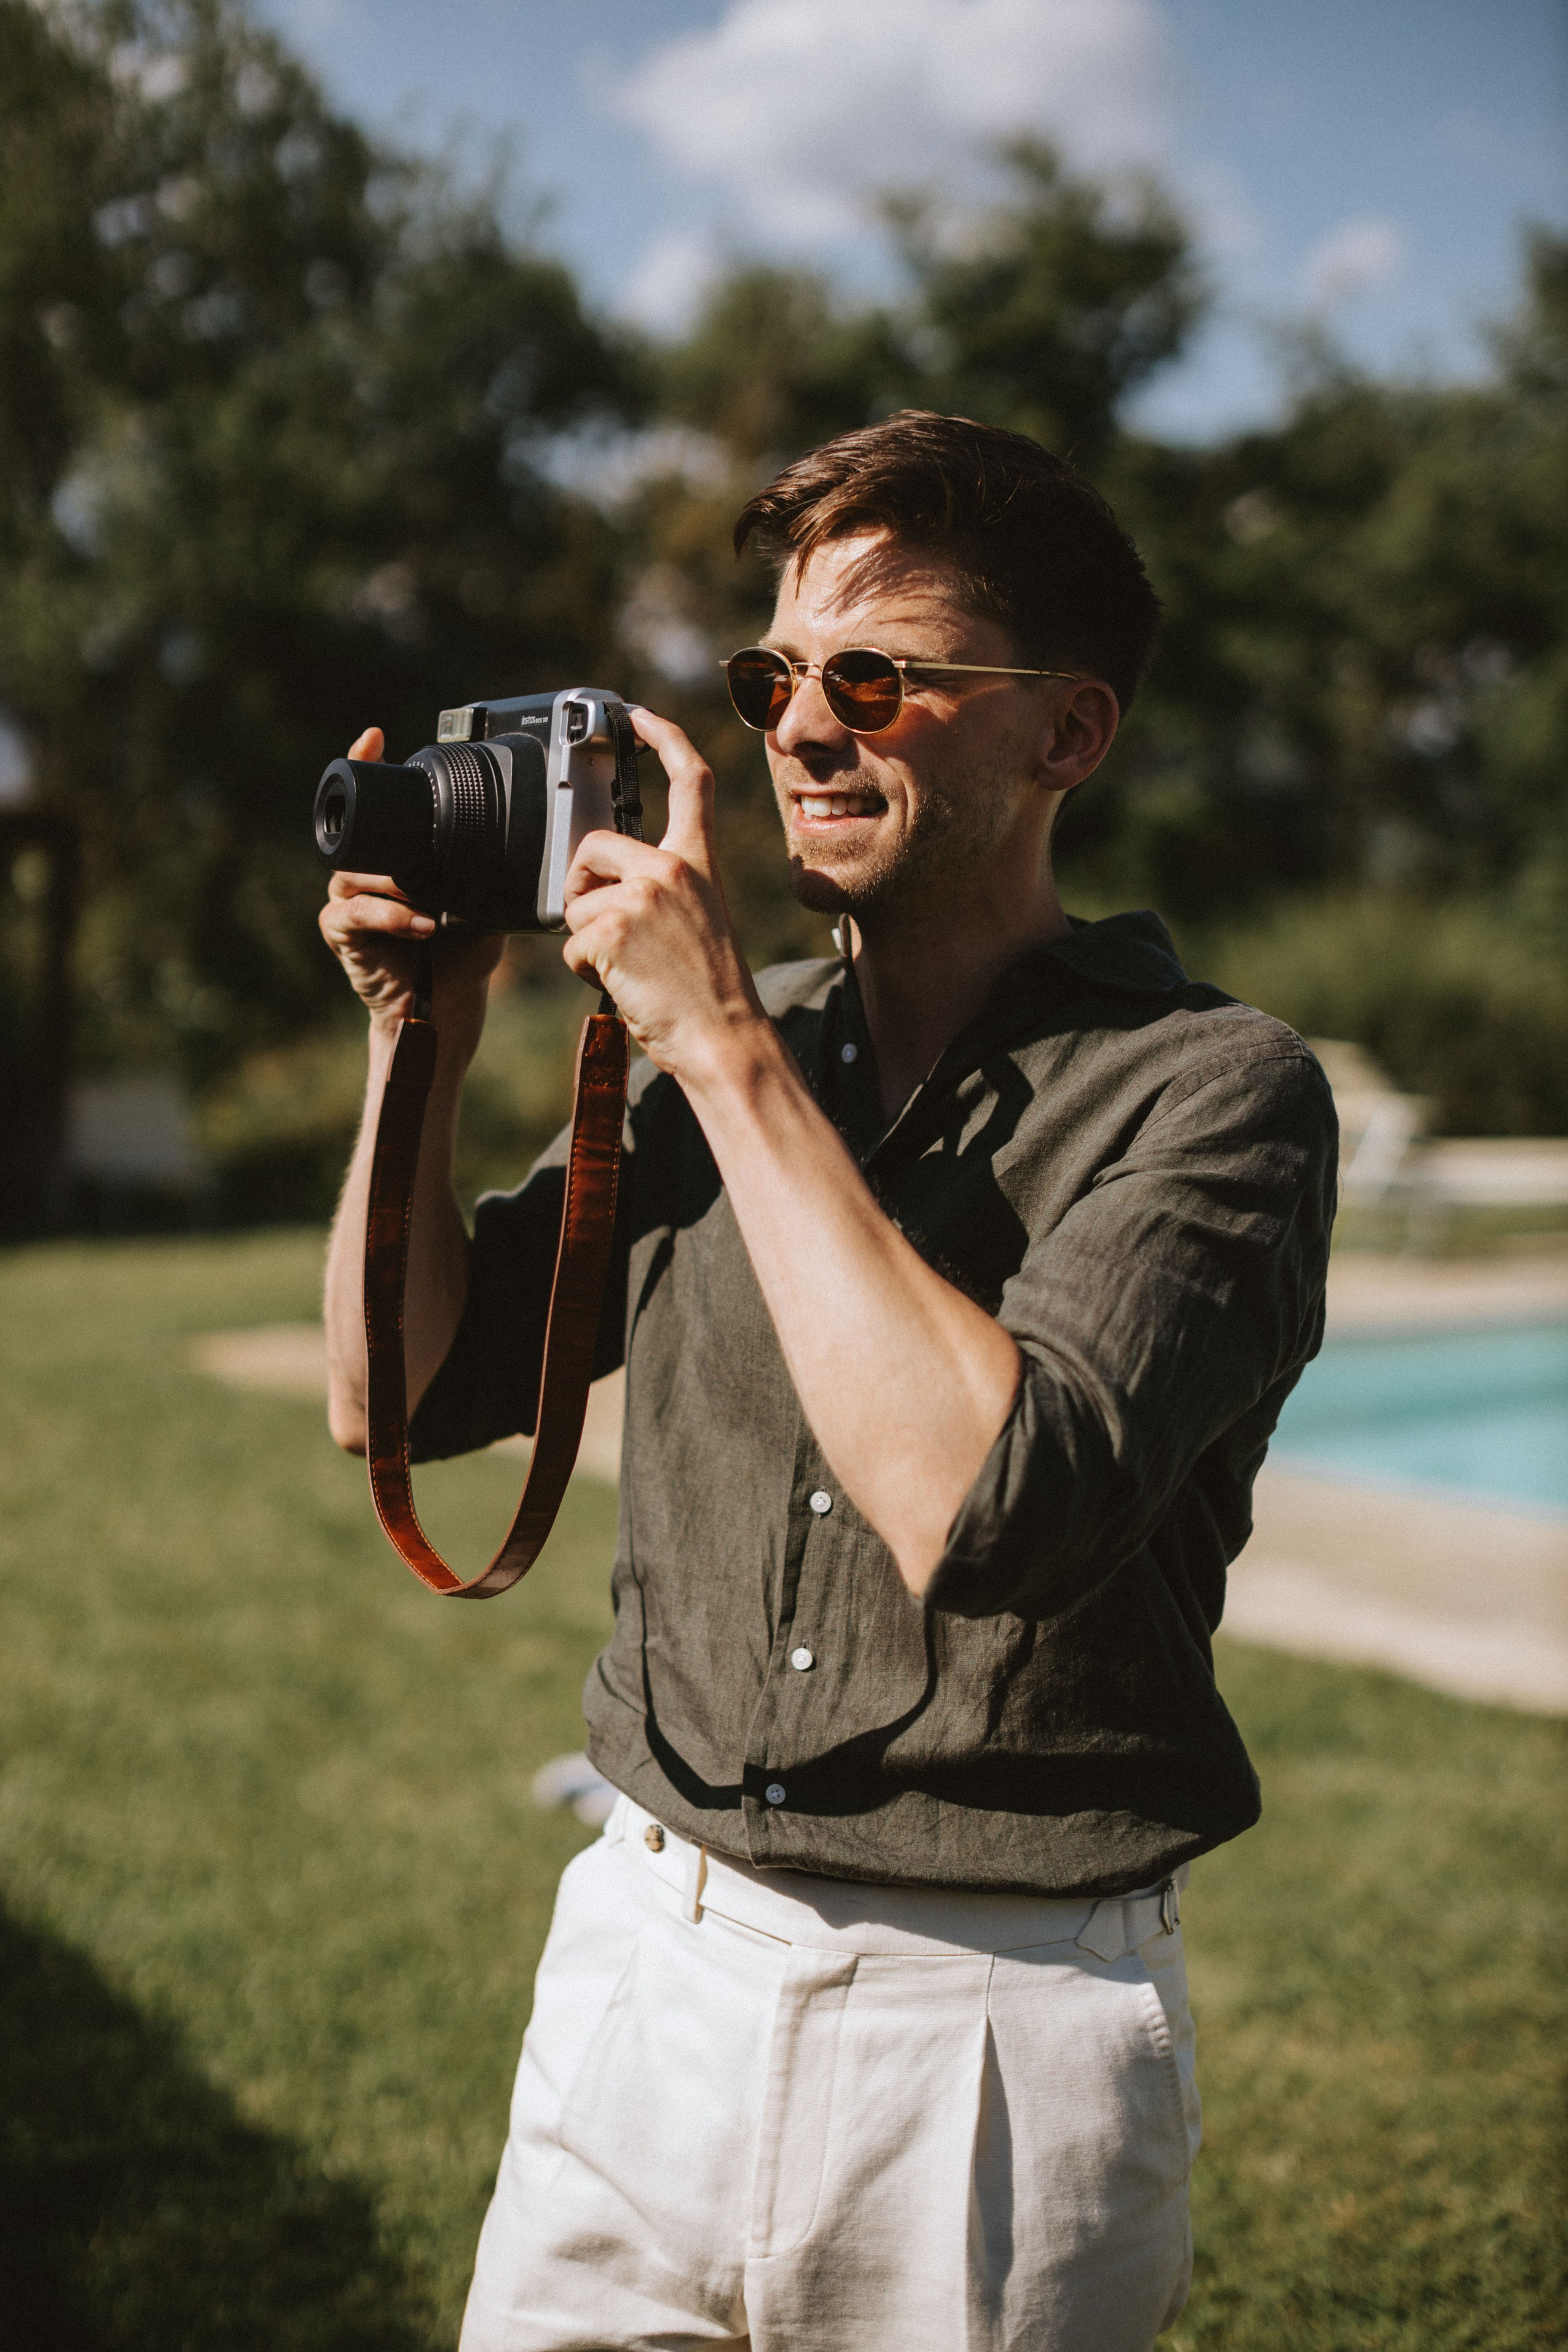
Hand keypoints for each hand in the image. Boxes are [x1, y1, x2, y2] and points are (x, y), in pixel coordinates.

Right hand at [317, 727, 502, 1039]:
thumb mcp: (482, 901)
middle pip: (355, 837)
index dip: (366, 769)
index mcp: (394, 861)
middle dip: (371, 823)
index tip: (374, 738)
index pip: (376, 810)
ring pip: (353, 874)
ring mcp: (348, 904)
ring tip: (423, 896)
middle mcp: (364, 877)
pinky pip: (357, 915)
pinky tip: (420, 924)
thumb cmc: (461, 954)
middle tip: (391, 813)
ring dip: (392, 881)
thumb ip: (483, 870)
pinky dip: (390, 917)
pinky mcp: (342, 934)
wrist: (447, 1008)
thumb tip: (518, 839)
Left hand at [561, 707, 765, 1078]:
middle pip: (592, 845)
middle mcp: (672, 868)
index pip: (690, 780)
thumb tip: (602, 889)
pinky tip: (623, 984)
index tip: (637, 715)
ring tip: (629, 968)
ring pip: (575, 903)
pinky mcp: (611, 928)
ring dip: (587, 940)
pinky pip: (570, 944)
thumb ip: (660, 891)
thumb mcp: (698, 921)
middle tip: (608, 930)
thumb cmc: (710, 993)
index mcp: (699, 861)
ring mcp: (641, 896)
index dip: (663, 737)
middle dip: (582, 885)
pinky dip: (585, 971)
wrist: (723, 1038)